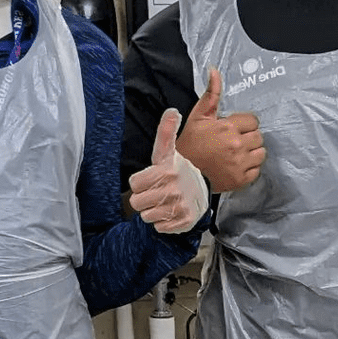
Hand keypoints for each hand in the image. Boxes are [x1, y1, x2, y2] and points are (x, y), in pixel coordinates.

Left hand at [129, 110, 209, 234]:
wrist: (202, 191)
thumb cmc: (179, 171)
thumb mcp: (168, 151)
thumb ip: (165, 132)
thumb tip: (171, 111)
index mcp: (166, 171)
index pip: (135, 184)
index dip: (141, 182)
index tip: (152, 179)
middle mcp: (173, 190)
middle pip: (138, 202)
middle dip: (145, 198)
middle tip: (157, 192)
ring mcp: (179, 207)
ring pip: (146, 216)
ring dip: (153, 210)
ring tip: (164, 202)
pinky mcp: (183, 222)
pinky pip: (159, 227)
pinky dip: (163, 222)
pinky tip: (171, 212)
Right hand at [175, 68, 264, 193]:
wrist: (181, 173)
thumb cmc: (189, 144)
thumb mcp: (198, 116)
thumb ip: (211, 94)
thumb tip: (215, 71)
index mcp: (228, 127)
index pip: (253, 121)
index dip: (244, 124)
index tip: (234, 129)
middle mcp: (237, 145)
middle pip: (259, 136)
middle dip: (248, 137)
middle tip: (234, 142)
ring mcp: (241, 164)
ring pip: (261, 153)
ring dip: (252, 153)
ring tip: (237, 154)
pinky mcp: (242, 179)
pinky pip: (257, 170)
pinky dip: (250, 168)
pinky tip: (237, 166)